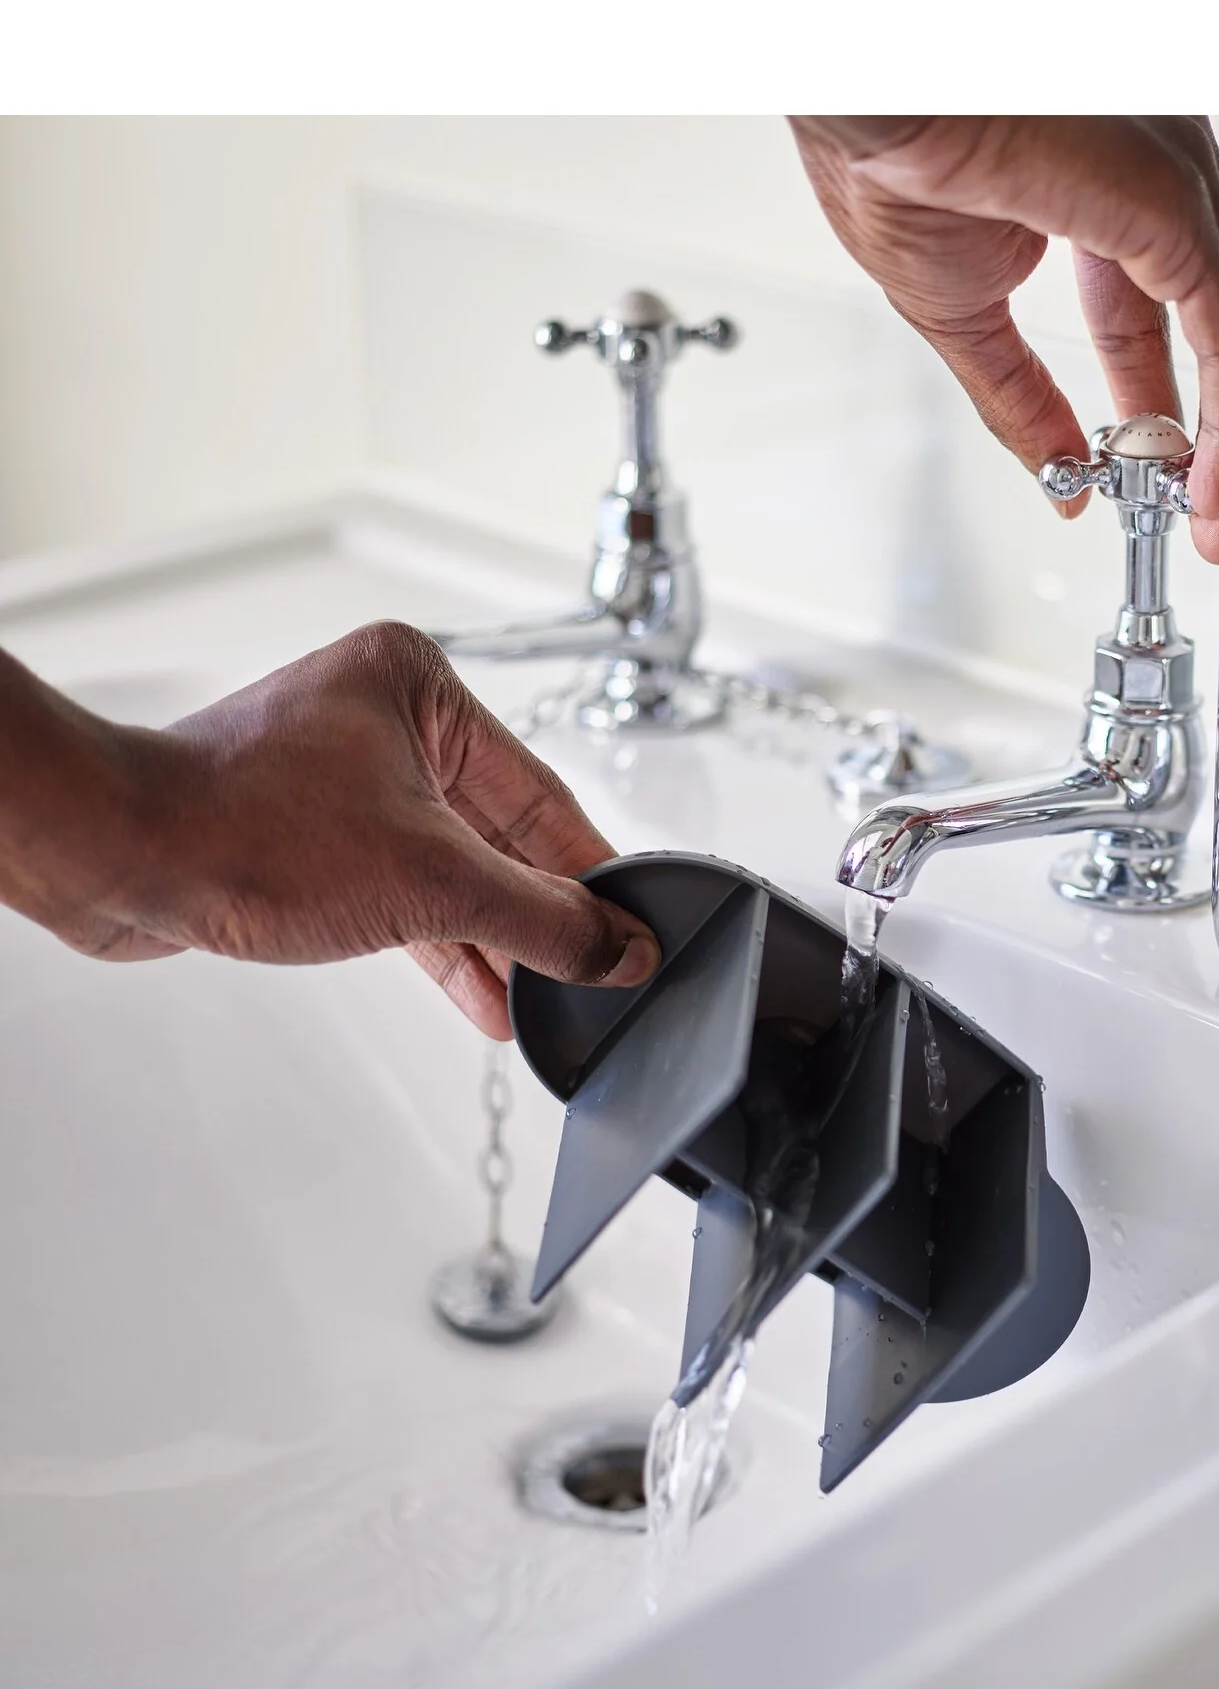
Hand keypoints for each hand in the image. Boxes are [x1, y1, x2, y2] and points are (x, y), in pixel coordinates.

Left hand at [0, 621, 658, 1039]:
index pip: (541, 795)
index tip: (632, 927)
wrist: (115, 857)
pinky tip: (482, 993)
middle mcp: (383, 718)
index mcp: (421, 687)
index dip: (591, 873)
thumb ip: (541, 920)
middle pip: (499, 835)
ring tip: (538, 1001)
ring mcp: (344, 775)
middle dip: (536, 916)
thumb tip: (619, 948)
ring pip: (450, 868)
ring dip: (491, 940)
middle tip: (590, 972)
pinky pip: (402, 886)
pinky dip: (440, 940)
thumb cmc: (241, 829)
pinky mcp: (311, 832)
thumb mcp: (431, 882)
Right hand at [790, 115, 1218, 562]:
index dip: (1175, 408)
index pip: (1174, 311)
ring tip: (1213, 510)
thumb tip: (1059, 478)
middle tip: (1204, 508)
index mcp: (1113, 186)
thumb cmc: (885, 156)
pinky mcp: (1174, 200)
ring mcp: (1177, 177)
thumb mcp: (963, 315)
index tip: (1166, 480)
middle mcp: (1162, 170)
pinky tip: (1209, 477)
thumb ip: (1022, 401)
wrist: (859, 103)